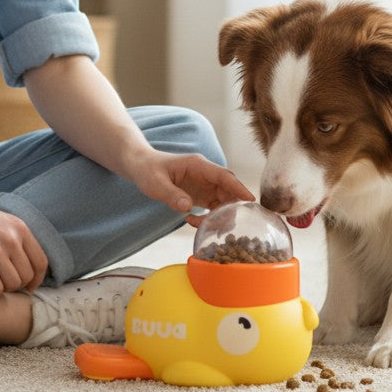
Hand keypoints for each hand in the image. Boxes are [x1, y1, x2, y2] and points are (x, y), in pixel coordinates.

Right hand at [0, 186, 48, 297]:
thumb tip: (28, 267)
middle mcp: (12, 238)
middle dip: (17, 284)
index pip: (41, 262)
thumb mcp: (1, 221)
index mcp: (20, 227)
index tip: (30, 286)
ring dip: (3, 287)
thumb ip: (16, 239)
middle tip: (4, 282)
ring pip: (12, 284)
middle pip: (27, 276)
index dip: (37, 279)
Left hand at [130, 149, 253, 218]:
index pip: (225, 176)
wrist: (141, 167)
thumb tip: (188, 207)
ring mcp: (206, 185)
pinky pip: (214, 208)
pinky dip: (208, 218)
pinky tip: (191, 220)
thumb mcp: (156, 183)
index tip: (251, 201)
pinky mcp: (202, 194)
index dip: (239, 188)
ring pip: (224, 202)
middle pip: (229, 191)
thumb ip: (172, 194)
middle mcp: (206, 174)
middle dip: (230, 209)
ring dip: (217, 216)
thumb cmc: (148, 170)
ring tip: (197, 224)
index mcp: (199, 166)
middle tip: (219, 226)